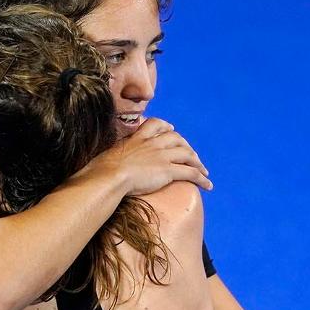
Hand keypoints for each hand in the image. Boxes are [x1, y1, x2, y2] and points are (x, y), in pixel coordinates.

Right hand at [88, 118, 211, 195]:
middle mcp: (153, 143)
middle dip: (187, 147)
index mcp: (138, 138)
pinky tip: (208, 185)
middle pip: (177, 139)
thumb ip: (112, 156)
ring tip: (204, 172)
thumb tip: (101, 165)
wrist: (110, 176)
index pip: (157, 124)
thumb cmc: (102, 170)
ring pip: (187, 155)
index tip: (171, 129)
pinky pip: (191, 173)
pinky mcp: (169, 170)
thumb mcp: (107, 156)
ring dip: (198, 163)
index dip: (166, 127)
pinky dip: (202, 178)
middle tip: (193, 157)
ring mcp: (162, 156)